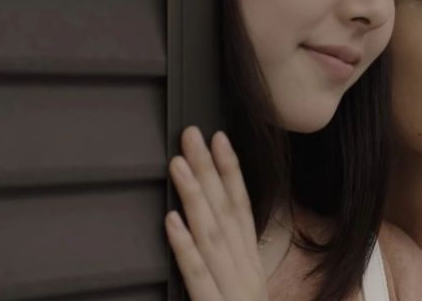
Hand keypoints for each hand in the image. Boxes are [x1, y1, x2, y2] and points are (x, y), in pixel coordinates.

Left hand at [166, 127, 266, 300]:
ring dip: (194, 196)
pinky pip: (197, 274)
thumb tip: (211, 224)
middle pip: (226, 211)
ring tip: (177, 165)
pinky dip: (184, 246)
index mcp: (249, 262)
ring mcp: (230, 288)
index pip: (241, 207)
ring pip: (211, 235)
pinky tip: (171, 222)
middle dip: (209, 170)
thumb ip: (230, 259)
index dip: (230, 171)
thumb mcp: (241, 289)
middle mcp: (243, 268)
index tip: (218, 139)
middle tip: (191, 135)